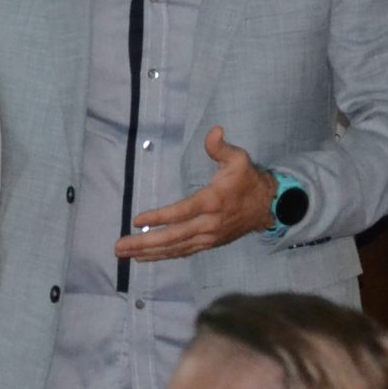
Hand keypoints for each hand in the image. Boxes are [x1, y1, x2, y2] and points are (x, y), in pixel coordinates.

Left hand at [115, 127, 276, 261]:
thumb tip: (214, 131)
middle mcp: (208, 223)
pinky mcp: (208, 244)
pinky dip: (163, 256)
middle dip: (144, 243)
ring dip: (149, 252)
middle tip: (119, 246)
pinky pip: (183, 252)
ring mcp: (208, 237)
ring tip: (124, 253)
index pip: (181, 212)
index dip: (159, 218)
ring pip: (175, 248)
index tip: (136, 220)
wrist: (268, 206)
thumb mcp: (239, 158)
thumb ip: (221, 147)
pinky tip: (145, 257)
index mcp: (212, 201)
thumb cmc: (248, 179)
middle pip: (173, 237)